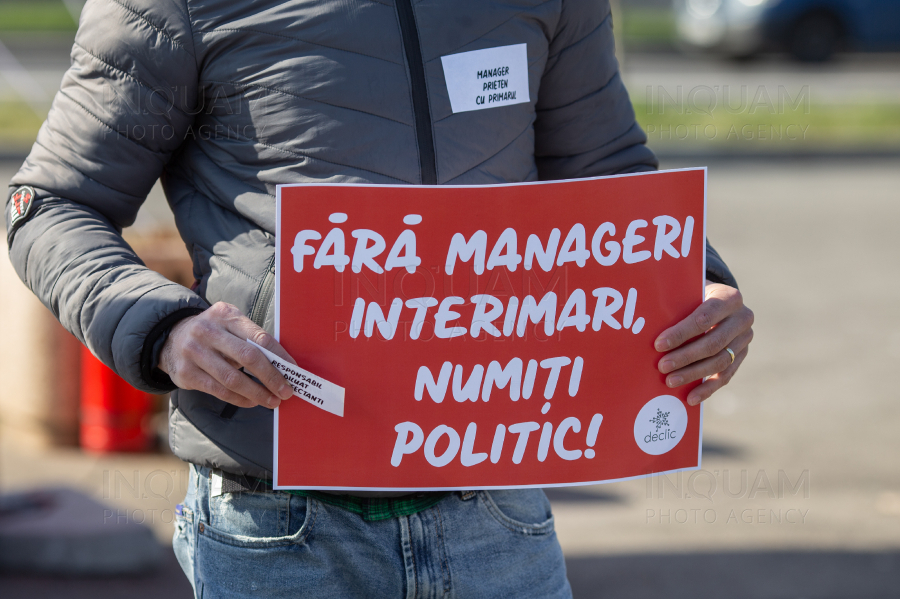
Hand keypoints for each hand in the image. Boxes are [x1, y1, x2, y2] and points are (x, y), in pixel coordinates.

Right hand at [159, 302, 295, 408]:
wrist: (170, 337)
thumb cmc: (213, 333)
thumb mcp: (229, 324)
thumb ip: (251, 339)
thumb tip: (283, 365)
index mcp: (225, 315)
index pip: (259, 337)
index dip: (280, 356)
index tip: (294, 371)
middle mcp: (207, 331)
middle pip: (247, 357)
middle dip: (271, 378)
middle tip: (286, 391)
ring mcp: (194, 352)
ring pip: (233, 379)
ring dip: (257, 393)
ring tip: (272, 401)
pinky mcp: (186, 373)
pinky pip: (219, 391)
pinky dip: (240, 399)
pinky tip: (252, 401)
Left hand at [655, 281, 753, 405]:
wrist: (719, 301)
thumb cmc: (694, 297)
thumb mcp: (690, 294)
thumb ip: (678, 307)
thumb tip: (648, 327)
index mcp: (730, 298)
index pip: (704, 318)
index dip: (681, 333)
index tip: (659, 344)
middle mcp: (743, 318)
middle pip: (713, 343)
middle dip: (685, 357)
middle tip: (662, 367)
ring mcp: (744, 339)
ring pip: (720, 362)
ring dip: (693, 374)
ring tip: (671, 381)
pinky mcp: (742, 355)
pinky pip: (726, 375)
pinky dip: (707, 389)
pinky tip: (691, 397)